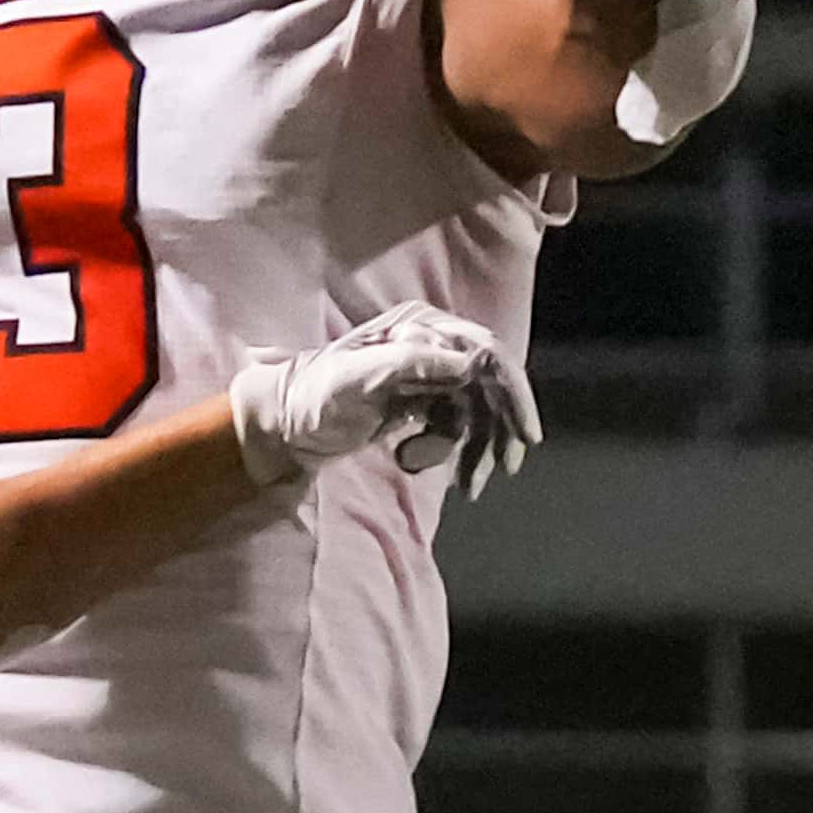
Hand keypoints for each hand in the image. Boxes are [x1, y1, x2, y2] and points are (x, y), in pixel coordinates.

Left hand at [228, 300, 541, 498]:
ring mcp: (427, 374)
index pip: (484, 352)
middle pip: (489, 385)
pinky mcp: (421, 402)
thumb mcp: (357, 378)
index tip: (525, 433)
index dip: (512, 390)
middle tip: (504, 468)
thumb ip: (411, 365)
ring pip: (476, 412)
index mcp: (417, 328)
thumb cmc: (314, 396)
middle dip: (498, 428)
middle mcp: (429, 345)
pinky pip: (456, 427)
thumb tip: (470, 363)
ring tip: (466, 485)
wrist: (287, 426)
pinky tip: (423, 466)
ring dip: (475, 450)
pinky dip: (453, 453)